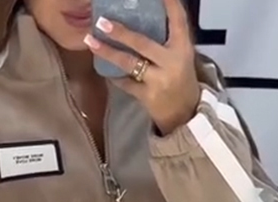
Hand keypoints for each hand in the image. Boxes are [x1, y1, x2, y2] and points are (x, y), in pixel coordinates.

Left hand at [85, 0, 200, 135]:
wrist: (186, 115)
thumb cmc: (180, 78)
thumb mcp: (181, 55)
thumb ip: (167, 38)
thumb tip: (145, 14)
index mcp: (183, 47)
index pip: (177, 19)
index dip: (170, 4)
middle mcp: (171, 62)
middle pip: (142, 43)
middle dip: (120, 32)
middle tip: (102, 21)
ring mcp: (159, 80)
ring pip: (129, 63)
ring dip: (108, 52)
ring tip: (90, 41)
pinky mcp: (148, 97)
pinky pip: (126, 83)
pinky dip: (114, 76)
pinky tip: (103, 68)